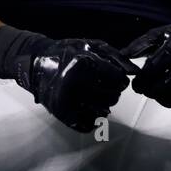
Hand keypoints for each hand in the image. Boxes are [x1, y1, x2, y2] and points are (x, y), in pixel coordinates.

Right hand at [14, 39, 132, 132]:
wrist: (35, 63)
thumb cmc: (67, 52)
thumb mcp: (91, 45)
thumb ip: (115, 57)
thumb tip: (135, 72)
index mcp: (84, 63)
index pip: (118, 79)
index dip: (120, 79)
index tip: (116, 78)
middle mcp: (76, 83)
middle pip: (112, 97)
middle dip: (113, 92)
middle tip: (105, 87)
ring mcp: (68, 100)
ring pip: (103, 112)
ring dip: (104, 105)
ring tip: (96, 96)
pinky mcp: (61, 113)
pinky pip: (88, 125)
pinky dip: (92, 119)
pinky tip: (88, 107)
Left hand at [124, 21, 170, 117]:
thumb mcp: (162, 34)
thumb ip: (141, 44)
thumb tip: (121, 55)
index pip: (150, 72)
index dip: (139, 82)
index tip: (137, 85)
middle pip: (159, 90)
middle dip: (150, 91)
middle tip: (150, 87)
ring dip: (163, 99)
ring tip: (164, 90)